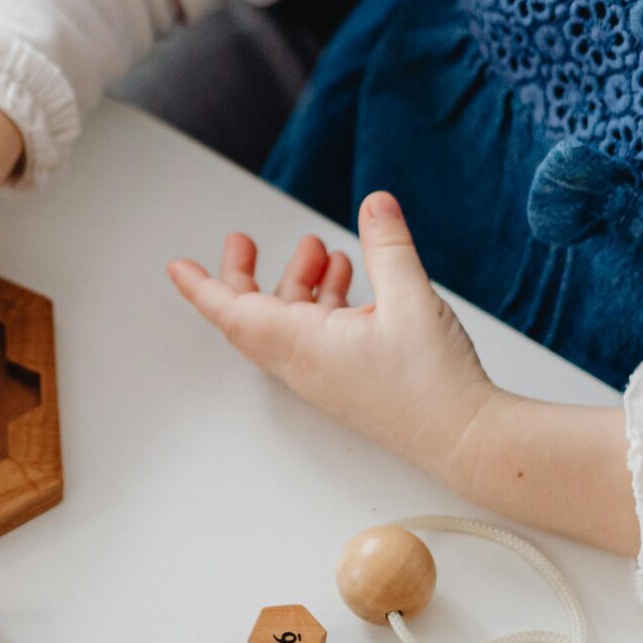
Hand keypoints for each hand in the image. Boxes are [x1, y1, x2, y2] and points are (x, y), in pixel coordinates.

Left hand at [167, 192, 498, 481]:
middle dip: (245, 274)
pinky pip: (316, 336)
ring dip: (297, 285)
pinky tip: (351, 281)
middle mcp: (304, 364)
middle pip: (253, 315)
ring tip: (322, 251)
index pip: (232, 312)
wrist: (466, 439)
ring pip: (289, 323)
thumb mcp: (412, 297)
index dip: (201, 286)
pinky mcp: (348, 379)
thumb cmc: (434, 383)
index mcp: (303, 346)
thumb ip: (388, 246)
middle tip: (244, 241)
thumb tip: (374, 203)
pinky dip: (323, 305)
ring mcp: (325, 375)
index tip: (177, 266)